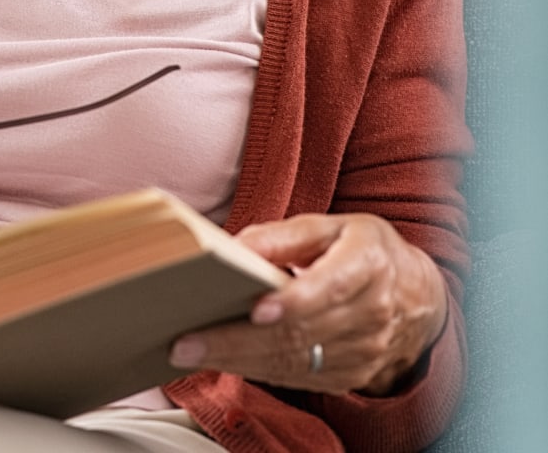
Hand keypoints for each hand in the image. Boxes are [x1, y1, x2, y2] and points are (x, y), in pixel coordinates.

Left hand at [169, 213, 447, 394]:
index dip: (294, 300)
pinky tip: (220, 361)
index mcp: (368, 265)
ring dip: (238, 359)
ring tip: (190, 351)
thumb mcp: (331, 226)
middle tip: (188, 340)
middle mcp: (371, 314)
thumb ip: (283, 235)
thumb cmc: (362, 251)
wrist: (416, 297)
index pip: (331, 287)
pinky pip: (297, 377)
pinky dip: (255, 370)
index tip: (256, 308)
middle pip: (299, 332)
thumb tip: (235, 247)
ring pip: (293, 360)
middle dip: (239, 339)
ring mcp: (363, 352)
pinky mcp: (349, 375)